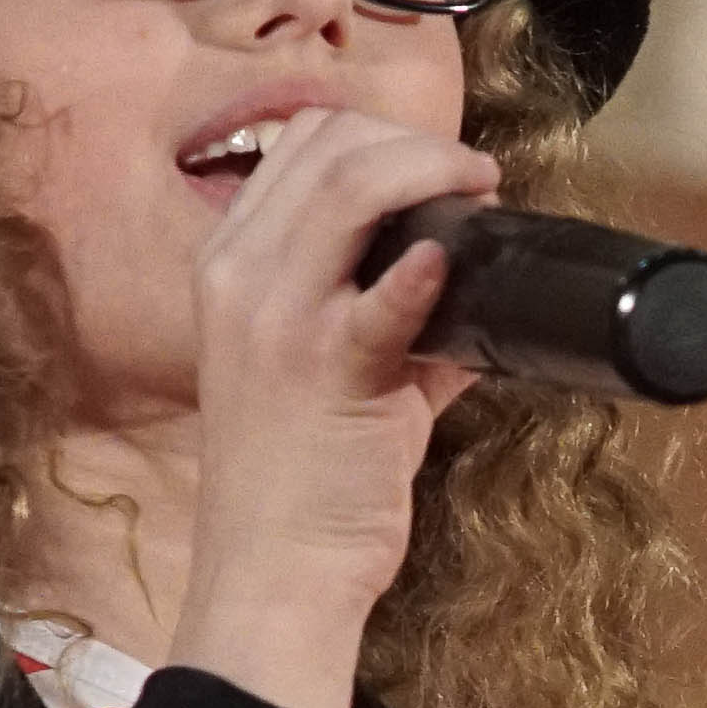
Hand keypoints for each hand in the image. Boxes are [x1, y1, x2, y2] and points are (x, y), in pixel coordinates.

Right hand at [172, 108, 500, 707]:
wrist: (276, 572)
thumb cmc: (301, 481)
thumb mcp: (326, 376)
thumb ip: (387, 319)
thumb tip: (463, 284)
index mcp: (227, 265)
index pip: (300, 143)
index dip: (381, 135)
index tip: (437, 166)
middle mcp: (240, 276)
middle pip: (331, 143)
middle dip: (417, 143)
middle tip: (472, 179)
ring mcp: (277, 318)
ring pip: (352, 182)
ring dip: (432, 172)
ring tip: (479, 196)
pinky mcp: (329, 368)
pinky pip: (382, 296)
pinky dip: (425, 267)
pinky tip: (450, 262)